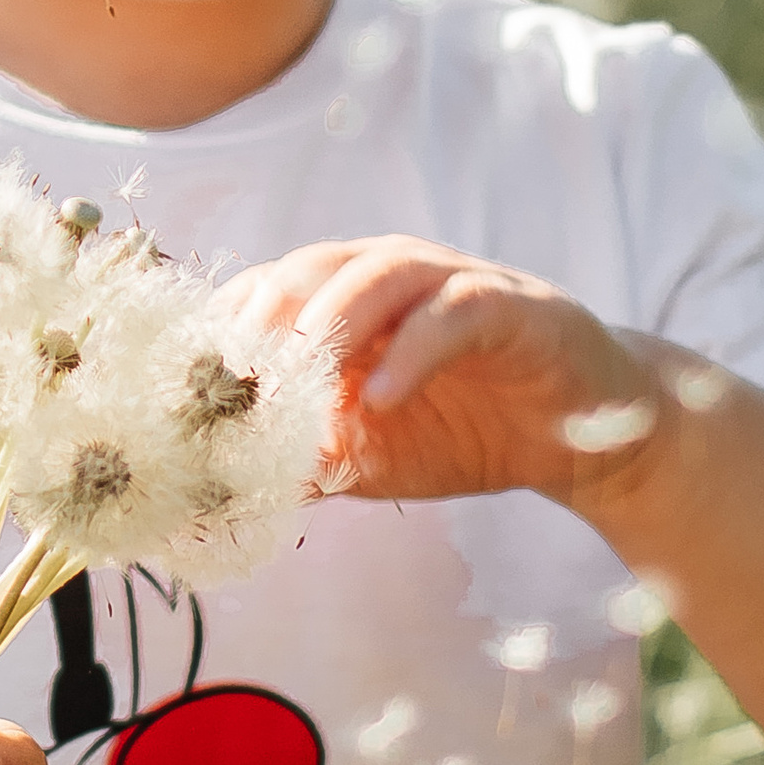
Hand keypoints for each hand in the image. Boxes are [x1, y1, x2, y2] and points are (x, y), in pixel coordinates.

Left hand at [218, 235, 664, 516]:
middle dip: (263, 315)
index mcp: (342, 301)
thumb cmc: (463, 433)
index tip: (185, 381)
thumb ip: (300, 463)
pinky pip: (453, 315)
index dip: (223, 328)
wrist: (577, 440)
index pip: (265, 290)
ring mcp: (449, 283)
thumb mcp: (367, 457)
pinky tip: (383, 399)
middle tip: (228, 371)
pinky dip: (413, 352)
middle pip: (308, 267)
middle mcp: (389, 276)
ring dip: (331, 318)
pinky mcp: (509, 306)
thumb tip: (213, 497)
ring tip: (300, 372)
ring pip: (376, 273)